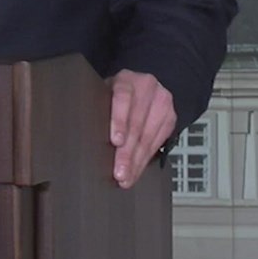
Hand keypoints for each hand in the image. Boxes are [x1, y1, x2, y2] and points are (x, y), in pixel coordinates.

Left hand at [107, 69, 174, 189]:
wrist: (146, 84)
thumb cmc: (117, 93)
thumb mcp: (106, 92)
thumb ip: (101, 108)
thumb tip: (87, 137)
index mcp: (126, 80)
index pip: (123, 99)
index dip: (119, 121)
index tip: (116, 141)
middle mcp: (146, 88)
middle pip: (136, 125)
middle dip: (126, 153)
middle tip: (118, 172)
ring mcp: (161, 103)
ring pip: (148, 138)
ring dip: (136, 162)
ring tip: (126, 178)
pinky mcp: (170, 118)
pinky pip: (157, 144)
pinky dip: (144, 161)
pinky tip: (136, 171)